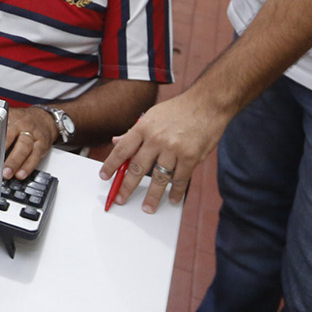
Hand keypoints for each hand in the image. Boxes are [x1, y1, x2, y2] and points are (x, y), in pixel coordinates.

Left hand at [2, 106, 55, 180]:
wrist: (44, 119)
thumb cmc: (22, 122)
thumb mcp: (10, 119)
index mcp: (11, 118)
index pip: (0, 126)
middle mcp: (22, 125)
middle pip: (12, 137)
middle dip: (3, 151)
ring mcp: (33, 134)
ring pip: (24, 147)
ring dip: (15, 162)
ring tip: (7, 173)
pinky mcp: (42, 144)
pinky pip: (35, 156)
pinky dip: (28, 166)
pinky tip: (21, 174)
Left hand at [99, 91, 230, 212]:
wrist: (207, 104)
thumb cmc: (179, 109)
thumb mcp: (152, 115)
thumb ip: (135, 131)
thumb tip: (117, 141)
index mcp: (144, 127)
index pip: (122, 150)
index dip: (111, 165)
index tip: (104, 177)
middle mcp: (156, 139)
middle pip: (137, 168)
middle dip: (127, 186)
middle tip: (121, 199)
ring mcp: (174, 149)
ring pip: (159, 178)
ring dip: (152, 196)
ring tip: (147, 207)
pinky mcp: (191, 157)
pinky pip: (180, 179)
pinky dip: (176, 192)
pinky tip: (172, 199)